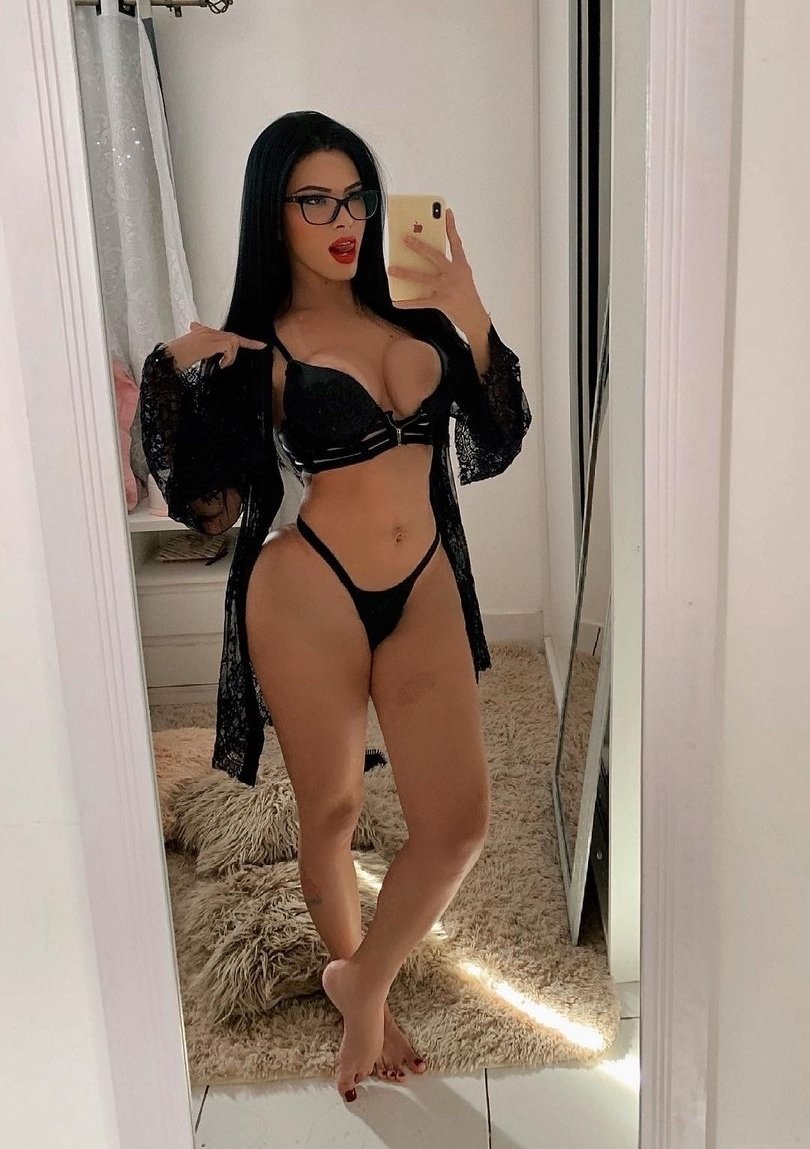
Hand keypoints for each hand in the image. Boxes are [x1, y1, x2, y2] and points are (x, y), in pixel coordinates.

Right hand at [166, 321, 266, 371]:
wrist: (166, 361)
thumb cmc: (175, 360)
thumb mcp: (191, 355)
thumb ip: (201, 350)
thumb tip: (200, 346)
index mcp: (203, 333)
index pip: (226, 335)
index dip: (245, 341)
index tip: (262, 345)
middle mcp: (206, 331)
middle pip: (234, 337)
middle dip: (249, 344)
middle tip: (262, 347)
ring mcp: (208, 335)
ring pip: (233, 342)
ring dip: (231, 357)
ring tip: (222, 365)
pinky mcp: (209, 342)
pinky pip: (229, 347)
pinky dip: (228, 358)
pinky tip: (220, 365)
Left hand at [386, 207, 486, 331]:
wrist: (475, 317)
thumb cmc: (466, 294)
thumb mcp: (462, 276)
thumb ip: (448, 266)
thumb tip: (425, 258)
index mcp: (461, 265)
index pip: (456, 242)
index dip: (451, 226)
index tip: (446, 212)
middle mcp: (454, 273)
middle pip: (435, 256)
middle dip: (419, 246)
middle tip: (405, 238)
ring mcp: (448, 288)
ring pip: (422, 278)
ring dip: (405, 273)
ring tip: (390, 269)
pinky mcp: (442, 302)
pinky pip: (420, 302)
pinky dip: (407, 303)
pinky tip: (395, 302)